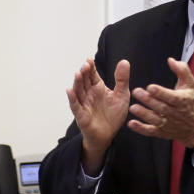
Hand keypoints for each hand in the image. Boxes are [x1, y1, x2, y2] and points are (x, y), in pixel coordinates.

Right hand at [67, 58, 129, 173]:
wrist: (108, 135)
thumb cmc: (113, 115)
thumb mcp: (122, 95)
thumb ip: (122, 79)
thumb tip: (124, 61)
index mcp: (98, 87)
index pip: (92, 75)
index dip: (91, 67)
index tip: (90, 59)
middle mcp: (89, 94)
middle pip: (84, 81)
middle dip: (84, 72)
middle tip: (85, 65)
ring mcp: (84, 104)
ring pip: (78, 91)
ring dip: (77, 83)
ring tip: (78, 74)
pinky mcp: (81, 115)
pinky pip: (75, 106)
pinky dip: (72, 99)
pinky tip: (69, 91)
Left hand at [127, 57, 193, 147]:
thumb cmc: (190, 102)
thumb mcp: (190, 84)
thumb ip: (182, 70)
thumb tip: (171, 61)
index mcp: (181, 100)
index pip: (171, 97)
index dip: (161, 92)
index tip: (151, 87)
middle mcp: (174, 113)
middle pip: (161, 107)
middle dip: (148, 100)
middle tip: (136, 92)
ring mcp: (168, 123)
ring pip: (155, 120)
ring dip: (143, 114)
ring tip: (133, 107)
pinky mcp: (162, 132)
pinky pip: (151, 131)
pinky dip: (141, 129)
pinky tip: (132, 123)